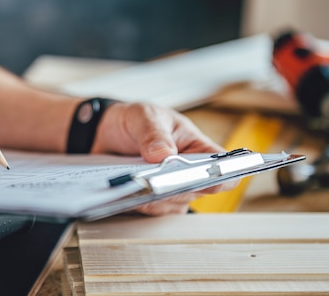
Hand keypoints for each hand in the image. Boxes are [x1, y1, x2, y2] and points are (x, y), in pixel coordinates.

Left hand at [92, 102, 235, 214]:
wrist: (107, 130)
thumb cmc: (137, 120)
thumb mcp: (144, 116)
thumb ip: (154, 132)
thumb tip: (164, 154)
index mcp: (197, 149)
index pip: (222, 168)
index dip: (221, 177)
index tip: (205, 179)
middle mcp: (188, 174)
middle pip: (194, 192)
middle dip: (176, 189)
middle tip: (157, 183)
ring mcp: (169, 190)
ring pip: (171, 206)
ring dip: (154, 199)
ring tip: (135, 188)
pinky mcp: (149, 201)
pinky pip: (148, 211)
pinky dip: (136, 204)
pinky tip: (124, 194)